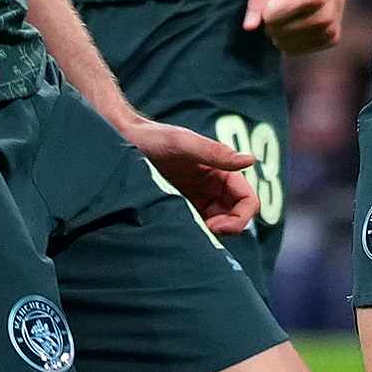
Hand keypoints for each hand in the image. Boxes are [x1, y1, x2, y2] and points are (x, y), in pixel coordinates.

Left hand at [123, 116, 262, 234]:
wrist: (118, 140)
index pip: (248, 202)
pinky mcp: (180, 207)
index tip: (213, 226)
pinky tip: (176, 231)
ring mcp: (197, 198)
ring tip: (184, 230)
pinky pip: (197, 226)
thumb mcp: (182, 144)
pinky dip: (194, 233)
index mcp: (222, 170)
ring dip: (209, 234)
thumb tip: (252, 160)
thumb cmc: (150, 137)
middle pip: (236, 217)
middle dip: (225, 229)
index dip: (238, 219)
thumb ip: (216, 153)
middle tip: (199, 231)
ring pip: (218, 225)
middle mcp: (214, 186)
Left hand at [243, 0, 357, 56]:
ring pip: (286, 45)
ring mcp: (330, 29)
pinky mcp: (333, 38)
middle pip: (277, 33)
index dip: (268, 4)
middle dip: (273, 19)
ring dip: (283, 29)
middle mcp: (324, 17)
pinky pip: (298, 49)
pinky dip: (293, 38)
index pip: (270, 18)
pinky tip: (302, 20)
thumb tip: (248, 28)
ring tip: (296, 9)